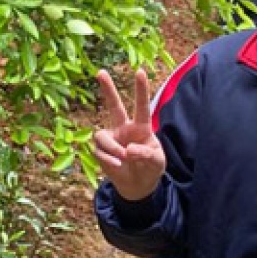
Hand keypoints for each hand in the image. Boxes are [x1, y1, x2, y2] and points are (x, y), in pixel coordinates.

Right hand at [92, 68, 166, 202]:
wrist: (138, 186)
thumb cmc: (151, 169)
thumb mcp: (157, 162)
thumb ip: (147, 154)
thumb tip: (127, 150)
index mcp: (141, 127)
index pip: (141, 106)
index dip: (141, 89)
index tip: (140, 71)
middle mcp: (124, 129)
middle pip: (114, 106)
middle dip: (108, 89)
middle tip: (101, 72)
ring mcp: (111, 139)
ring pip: (101, 135)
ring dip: (111, 147)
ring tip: (122, 157)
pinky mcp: (101, 151)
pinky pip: (99, 150)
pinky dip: (108, 158)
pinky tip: (118, 165)